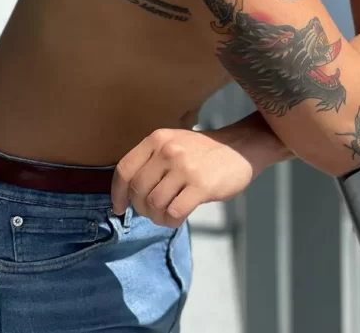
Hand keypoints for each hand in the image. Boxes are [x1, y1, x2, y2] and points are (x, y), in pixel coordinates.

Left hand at [111, 127, 254, 227]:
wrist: (241, 147)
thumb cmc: (204, 152)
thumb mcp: (174, 144)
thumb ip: (151, 162)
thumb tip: (126, 195)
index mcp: (158, 138)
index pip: (124, 169)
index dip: (118, 193)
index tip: (120, 207)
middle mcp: (168, 150)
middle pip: (138, 190)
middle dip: (141, 208)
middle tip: (154, 211)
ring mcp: (185, 167)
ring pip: (154, 204)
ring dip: (157, 217)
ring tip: (168, 214)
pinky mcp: (201, 185)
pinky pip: (173, 213)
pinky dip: (171, 221)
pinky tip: (179, 216)